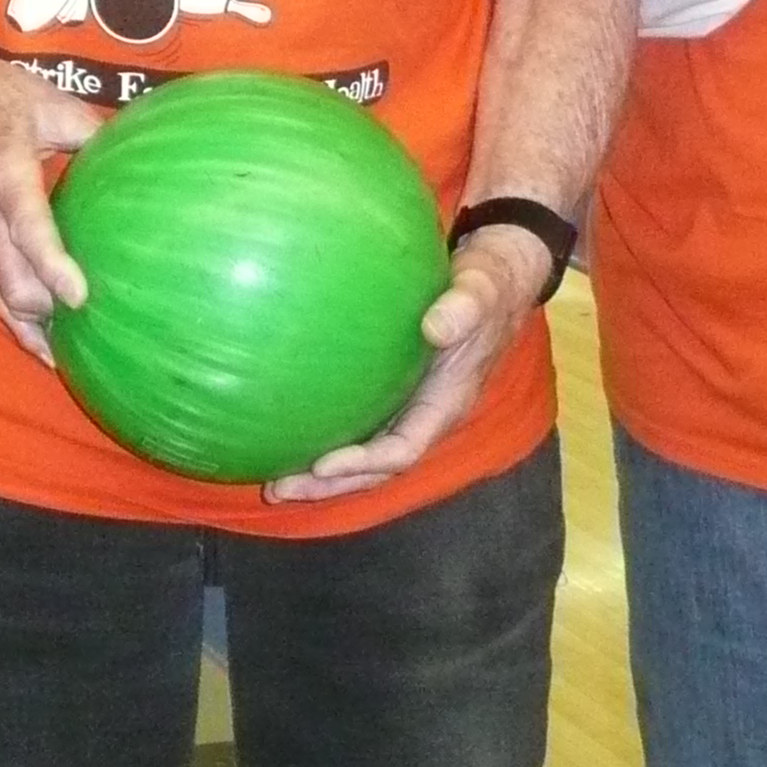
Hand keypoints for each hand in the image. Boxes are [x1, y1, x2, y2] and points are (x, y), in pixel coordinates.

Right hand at [0, 51, 105, 363]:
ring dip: (34, 330)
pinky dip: (18, 324)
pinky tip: (48, 348)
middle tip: (94, 332)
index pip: (27, 228)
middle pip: (12, 281)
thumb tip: (143, 158)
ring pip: (1, 296)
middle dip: (49, 313)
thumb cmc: (2, 98)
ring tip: (74, 361)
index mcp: (5, 174)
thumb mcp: (53, 104)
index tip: (81, 296)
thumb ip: (93, 133)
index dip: (52, 265)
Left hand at [264, 222, 551, 504]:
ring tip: (271, 479)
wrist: (495, 278)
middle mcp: (424, 415)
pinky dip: (324, 432)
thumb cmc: (488, 286)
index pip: (402, 450)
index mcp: (445, 404)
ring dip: (320, 471)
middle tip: (277, 489)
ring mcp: (407, 405)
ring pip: (362, 452)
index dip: (364, 464)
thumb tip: (435, 327)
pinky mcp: (391, 387)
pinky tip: (285, 425)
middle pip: (374, 467)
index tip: (322, 464)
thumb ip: (465, 308)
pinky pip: (356, 421)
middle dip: (329, 484)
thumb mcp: (482, 290)